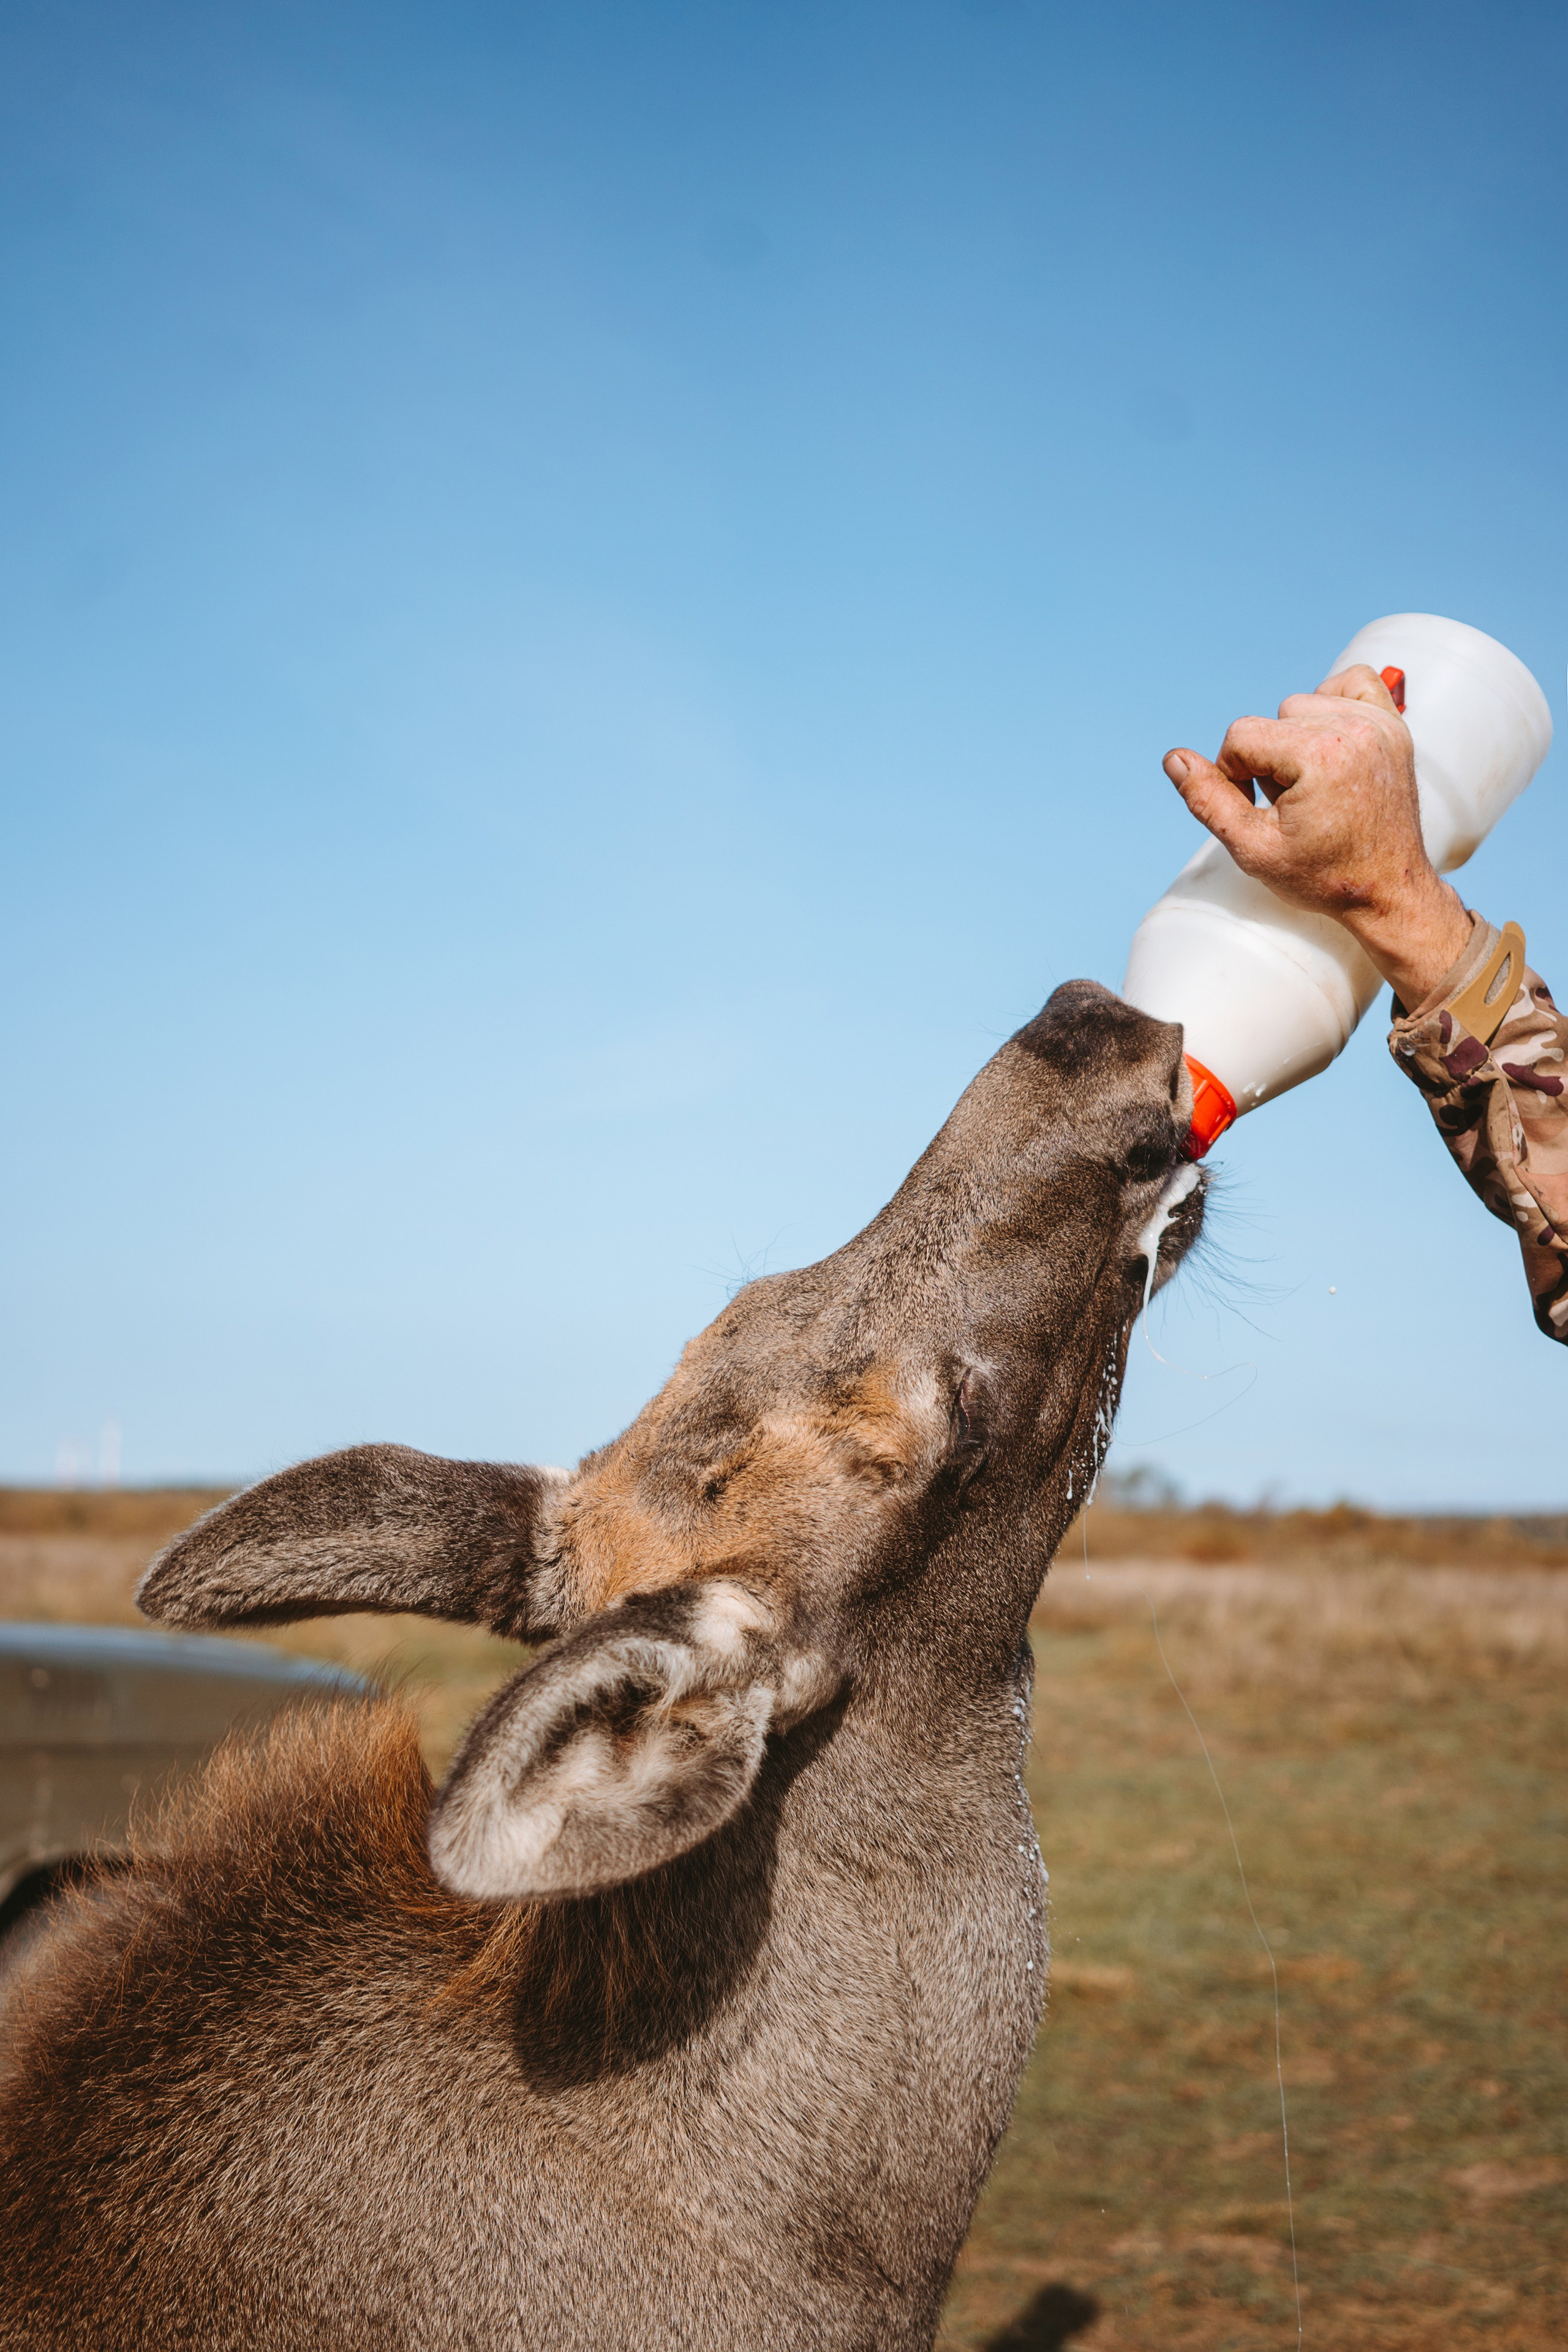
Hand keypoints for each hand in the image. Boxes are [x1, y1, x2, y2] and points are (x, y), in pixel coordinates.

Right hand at [1163, 664, 1471, 1007]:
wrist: (1388, 891)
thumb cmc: (1325, 877)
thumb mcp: (1254, 849)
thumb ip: (1208, 801)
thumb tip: (1173, 758)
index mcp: (1321, 755)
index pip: (1241, 737)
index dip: (1234, 777)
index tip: (1260, 812)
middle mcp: (1355, 728)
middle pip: (1270, 718)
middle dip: (1267, 760)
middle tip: (1292, 806)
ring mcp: (1380, 724)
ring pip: (1301, 704)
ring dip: (1294, 739)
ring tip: (1312, 785)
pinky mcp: (1394, 725)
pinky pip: (1351, 682)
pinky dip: (1331, 704)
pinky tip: (1329, 744)